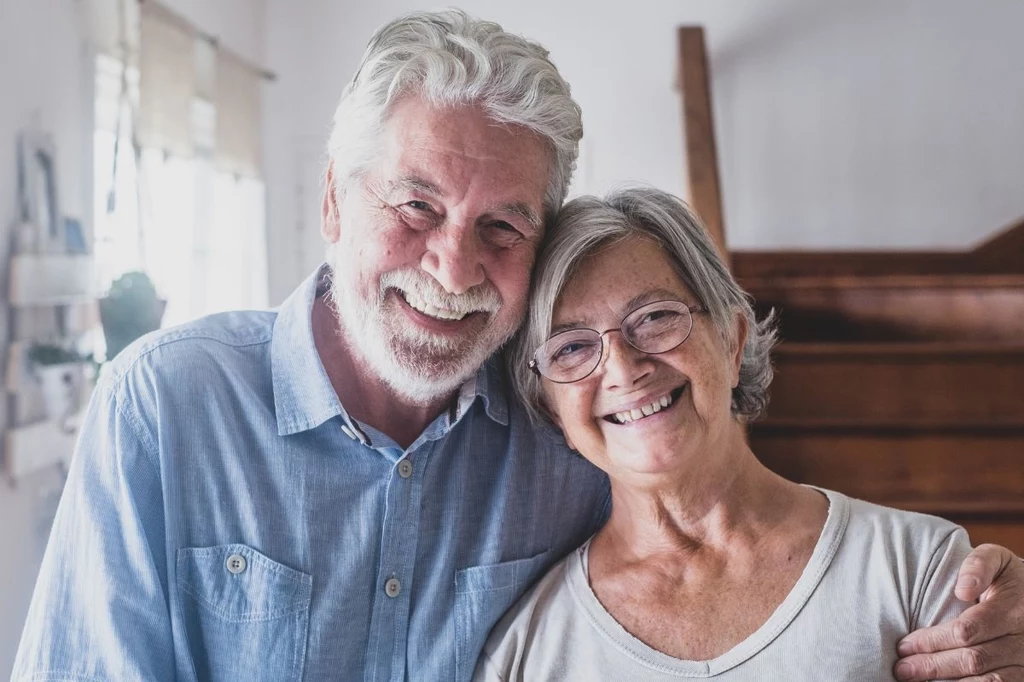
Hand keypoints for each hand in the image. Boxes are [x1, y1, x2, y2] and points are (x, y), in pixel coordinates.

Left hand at [894, 544, 1023, 680]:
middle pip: (973, 660)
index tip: (904, 645)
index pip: (966, 631)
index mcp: (1012, 609)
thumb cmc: (1007, 578)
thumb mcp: (997, 560)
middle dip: (933, 666)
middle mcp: (1022, 640)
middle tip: (902, 670)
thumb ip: (978, 565)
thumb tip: (963, 590)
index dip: (932, 641)